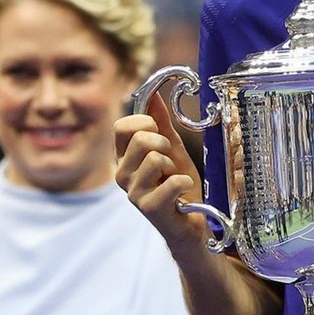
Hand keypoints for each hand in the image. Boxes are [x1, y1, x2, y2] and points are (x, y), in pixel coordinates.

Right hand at [114, 91, 208, 255]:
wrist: (191, 220)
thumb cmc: (179, 183)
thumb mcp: (172, 148)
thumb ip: (162, 123)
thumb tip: (154, 93)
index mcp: (124, 157)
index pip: (122, 126)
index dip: (145, 122)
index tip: (158, 133)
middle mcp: (122, 175)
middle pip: (140, 139)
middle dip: (163, 143)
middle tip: (169, 161)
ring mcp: (133, 193)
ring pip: (155, 158)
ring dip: (174, 165)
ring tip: (174, 178)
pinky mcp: (149, 208)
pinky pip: (171, 181)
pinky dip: (184, 182)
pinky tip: (182, 193)